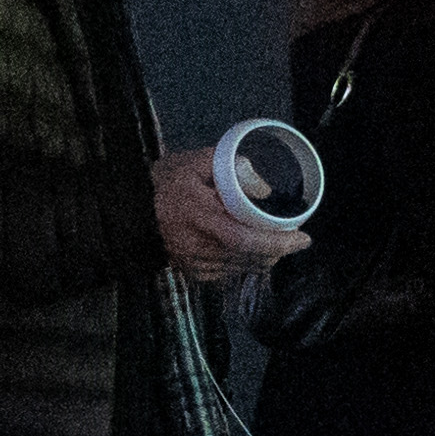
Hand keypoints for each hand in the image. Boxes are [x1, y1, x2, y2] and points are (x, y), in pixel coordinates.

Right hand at [153, 148, 303, 277]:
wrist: (131, 207)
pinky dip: (247, 263)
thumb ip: (233, 168)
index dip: (277, 242)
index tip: (303, 238)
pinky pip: (230, 273)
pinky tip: (252, 250)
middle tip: (295, 238)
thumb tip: (265, 190)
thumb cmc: (167, 180)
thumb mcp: (197, 161)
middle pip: (249, 257)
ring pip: (243, 267)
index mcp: (197, 215)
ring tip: (277, 242)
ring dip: (265, 257)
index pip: (243, 238)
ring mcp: (193, 263)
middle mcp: (195, 245)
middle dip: (278, 250)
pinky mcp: (193, 273)